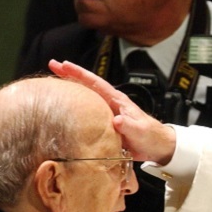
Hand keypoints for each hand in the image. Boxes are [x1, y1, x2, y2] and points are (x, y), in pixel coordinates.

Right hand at [48, 59, 176, 164]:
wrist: (159, 147)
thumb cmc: (152, 136)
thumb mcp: (140, 131)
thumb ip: (129, 125)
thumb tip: (117, 120)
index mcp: (118, 101)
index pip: (96, 83)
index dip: (80, 73)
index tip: (64, 64)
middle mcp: (111, 104)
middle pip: (87, 85)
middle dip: (70, 75)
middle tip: (52, 64)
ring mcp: (108, 113)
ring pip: (86, 98)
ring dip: (71, 90)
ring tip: (53, 83)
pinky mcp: (106, 125)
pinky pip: (87, 114)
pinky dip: (75, 110)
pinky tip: (64, 111)